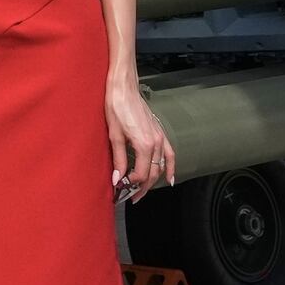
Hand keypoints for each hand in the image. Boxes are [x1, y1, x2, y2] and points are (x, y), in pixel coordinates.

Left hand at [105, 70, 175, 194]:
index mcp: (144, 144)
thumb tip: (117, 178)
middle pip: (152, 173)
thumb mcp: (114, 135)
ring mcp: (160, 137)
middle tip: (130, 196)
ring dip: (153, 180)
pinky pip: (169, 154)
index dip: (130, 184)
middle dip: (141, 187)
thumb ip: (118, 159)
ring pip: (160, 166)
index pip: (140, 174)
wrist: (123, 88)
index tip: (120, 188)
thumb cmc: (116, 107)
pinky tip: (169, 178)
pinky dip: (170, 167)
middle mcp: (156, 143)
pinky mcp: (159, 133)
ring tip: (142, 191)